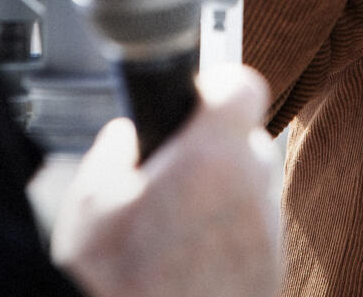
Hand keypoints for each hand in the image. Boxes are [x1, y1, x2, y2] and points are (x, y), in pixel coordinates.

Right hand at [52, 66, 281, 296]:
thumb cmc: (115, 284)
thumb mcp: (90, 202)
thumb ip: (117, 151)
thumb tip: (129, 138)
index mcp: (211, 159)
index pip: (241, 86)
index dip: (214, 87)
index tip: (195, 98)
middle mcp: (253, 193)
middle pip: (251, 142)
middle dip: (216, 149)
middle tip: (174, 171)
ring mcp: (268, 238)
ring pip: (256, 192)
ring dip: (225, 196)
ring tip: (176, 227)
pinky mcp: (272, 277)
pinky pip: (257, 237)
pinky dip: (231, 238)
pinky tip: (190, 261)